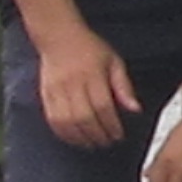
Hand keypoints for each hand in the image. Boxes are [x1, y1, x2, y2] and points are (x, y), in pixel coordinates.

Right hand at [32, 22, 138, 149]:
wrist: (58, 37)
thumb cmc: (90, 48)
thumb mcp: (113, 61)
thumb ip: (124, 86)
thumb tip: (135, 109)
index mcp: (93, 74)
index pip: (103, 105)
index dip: (111, 124)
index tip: (119, 135)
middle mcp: (73, 83)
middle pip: (85, 116)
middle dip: (98, 134)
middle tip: (107, 142)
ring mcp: (57, 90)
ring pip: (67, 121)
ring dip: (81, 138)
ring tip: (92, 144)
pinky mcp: (45, 95)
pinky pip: (52, 120)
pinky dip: (63, 133)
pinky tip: (74, 139)